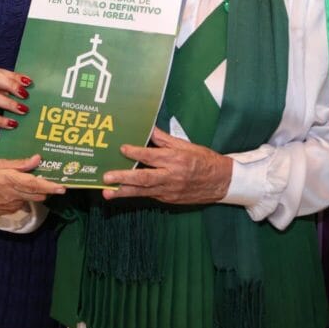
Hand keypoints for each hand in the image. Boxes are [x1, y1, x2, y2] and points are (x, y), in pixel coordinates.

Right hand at [0, 155, 66, 214]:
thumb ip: (19, 163)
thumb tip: (37, 159)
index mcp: (9, 180)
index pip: (34, 184)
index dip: (49, 186)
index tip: (61, 187)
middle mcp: (13, 194)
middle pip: (37, 194)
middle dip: (47, 189)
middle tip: (52, 181)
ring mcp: (12, 204)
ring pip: (32, 199)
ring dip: (36, 192)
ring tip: (31, 182)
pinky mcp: (11, 211)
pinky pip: (24, 203)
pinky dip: (25, 196)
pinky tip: (16, 190)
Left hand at [102, 128, 232, 204]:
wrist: (222, 183)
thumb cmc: (204, 160)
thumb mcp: (186, 145)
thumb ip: (164, 139)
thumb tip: (148, 128)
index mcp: (176, 159)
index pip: (152, 156)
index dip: (135, 153)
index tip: (122, 148)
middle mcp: (172, 176)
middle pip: (144, 178)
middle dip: (123, 178)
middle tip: (106, 177)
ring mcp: (169, 191)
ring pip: (143, 192)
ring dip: (123, 192)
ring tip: (107, 193)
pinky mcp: (169, 200)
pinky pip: (149, 195)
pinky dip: (135, 194)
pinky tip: (121, 192)